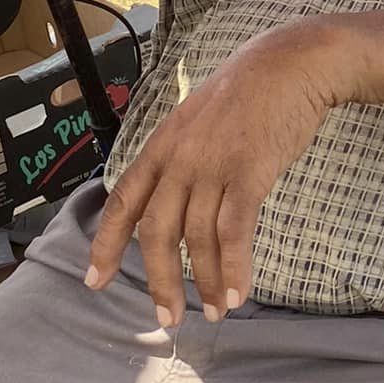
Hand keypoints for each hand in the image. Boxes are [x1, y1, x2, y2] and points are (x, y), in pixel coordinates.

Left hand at [85, 24, 341, 324]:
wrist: (289, 64)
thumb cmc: (247, 97)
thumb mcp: (196, 122)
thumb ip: (181, 161)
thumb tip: (174, 208)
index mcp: (161, 146)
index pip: (123, 201)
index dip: (105, 244)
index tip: (94, 282)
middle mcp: (179, 158)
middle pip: (157, 231)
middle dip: (159, 281)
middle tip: (167, 318)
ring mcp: (213, 164)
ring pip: (198, 238)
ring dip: (205, 282)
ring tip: (216, 312)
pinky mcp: (249, 171)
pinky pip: (235, 230)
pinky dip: (233, 267)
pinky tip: (237, 293)